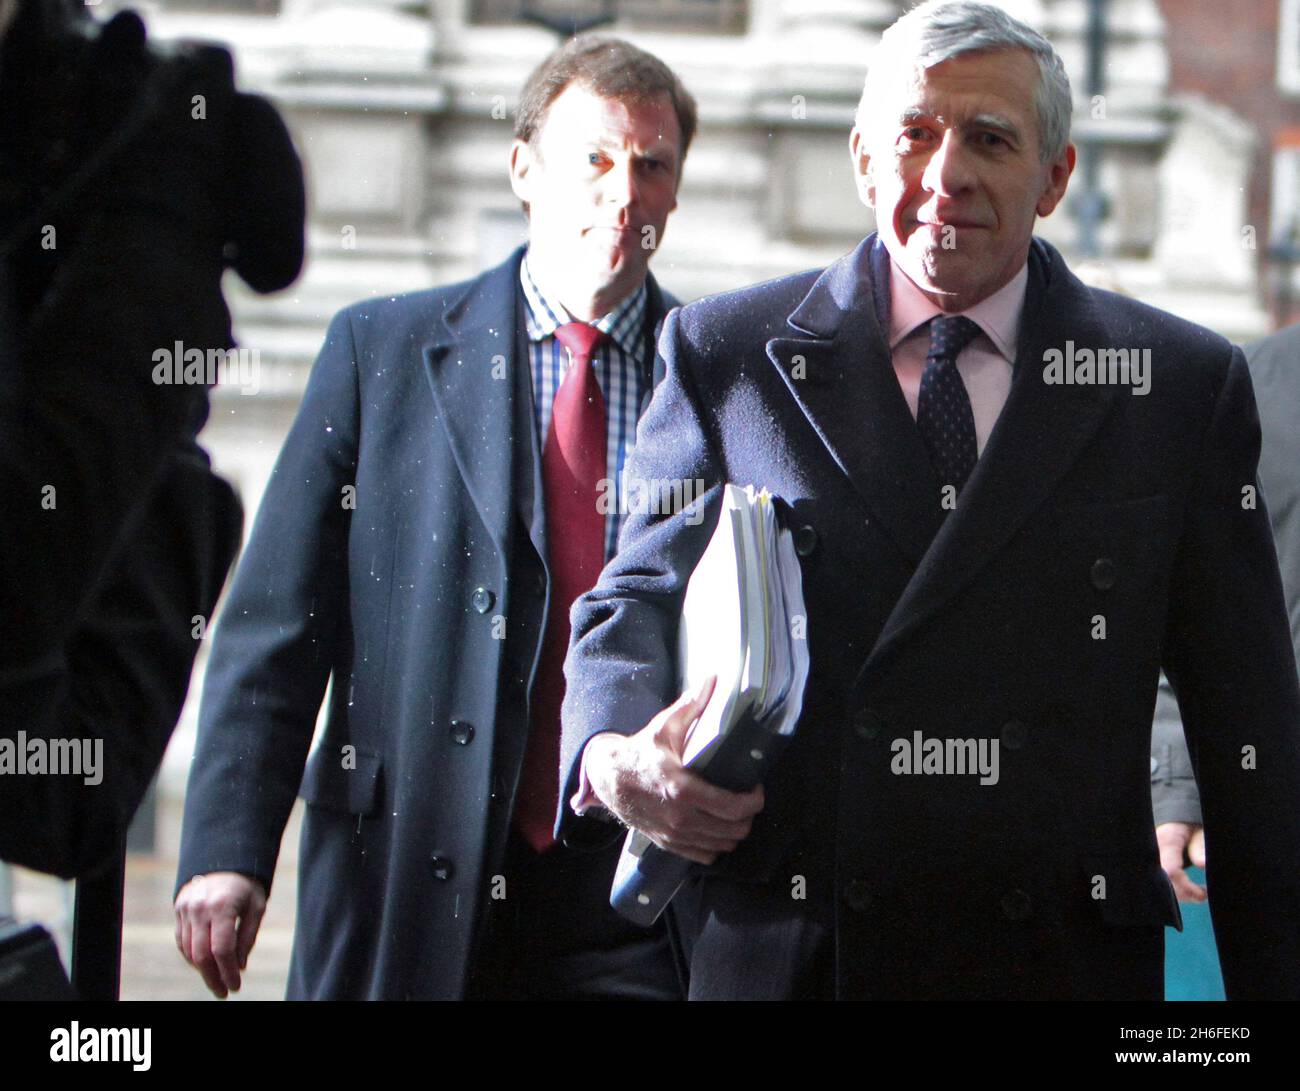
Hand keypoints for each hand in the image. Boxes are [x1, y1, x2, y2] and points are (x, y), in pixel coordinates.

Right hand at [174, 871, 267, 997]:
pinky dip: (192, 956)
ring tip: (217, 978)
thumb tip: (239, 967)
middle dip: (212, 977)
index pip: (222, 949)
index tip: (235, 986)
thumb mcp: (256, 907)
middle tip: (223, 992)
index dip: (228, 972)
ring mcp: (186, 909)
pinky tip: (205, 964)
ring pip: (188, 950)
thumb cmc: (246, 885)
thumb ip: (247, 937)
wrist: (224, 858)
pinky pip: (182, 941)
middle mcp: (200, 908)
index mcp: (223, 906)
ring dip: (202, 969)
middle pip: (201, 955)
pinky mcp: (178, 910)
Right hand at [583, 676, 764, 864]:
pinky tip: (717, 828)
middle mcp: (681, 817)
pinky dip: (716, 845)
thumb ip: (692, 705)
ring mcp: (674, 834)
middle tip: (747, 799)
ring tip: (734, 813)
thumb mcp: (664, 726)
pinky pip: (704, 855)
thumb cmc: (639, 752)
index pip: (734, 808)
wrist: (607, 778)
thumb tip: (712, 680)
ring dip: (734, 831)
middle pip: (734, 830)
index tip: (755, 787)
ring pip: (722, 845)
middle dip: (748, 815)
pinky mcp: (668, 843)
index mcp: (683, 789)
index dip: (754, 800)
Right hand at [1156, 822, 1206, 902]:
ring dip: (1182, 894)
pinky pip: (1161, 882)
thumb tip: (1202, 865)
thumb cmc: (1190, 825)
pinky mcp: (1153, 865)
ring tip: (1200, 893)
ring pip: (1161, 884)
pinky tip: (1191, 890)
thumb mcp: (1200, 832)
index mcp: (1167, 841)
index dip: (1186, 885)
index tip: (1203, 892)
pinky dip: (1177, 890)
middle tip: (1203, 894)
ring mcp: (1152, 859)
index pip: (1170, 870)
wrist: (1175, 819)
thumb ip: (1200, 847)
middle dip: (1184, 893)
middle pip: (1164, 881)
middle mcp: (1155, 851)